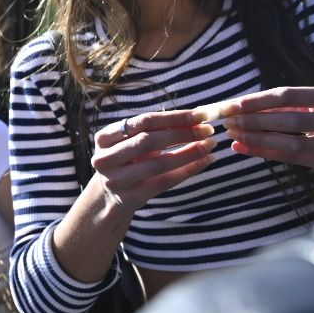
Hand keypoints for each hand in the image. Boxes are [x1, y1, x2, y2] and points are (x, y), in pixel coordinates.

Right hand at [89, 109, 215, 210]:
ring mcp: (116, 180)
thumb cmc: (127, 160)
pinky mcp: (131, 197)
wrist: (110, 195)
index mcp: (104, 137)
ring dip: (189, 153)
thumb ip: (156, 130)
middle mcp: (105, 158)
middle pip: (149, 141)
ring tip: (209, 145)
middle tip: (208, 129)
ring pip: (159, 164)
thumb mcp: (131, 141)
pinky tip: (205, 161)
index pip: (143, 121)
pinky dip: (188, 170)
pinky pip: (165, 182)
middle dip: (183, 133)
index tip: (200, 115)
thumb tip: (196, 117)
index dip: (174, 117)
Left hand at [219, 87, 313, 173]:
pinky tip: (242, 147)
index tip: (233, 105)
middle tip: (229, 120)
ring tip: (234, 134)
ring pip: (292, 143)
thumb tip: (240, 105)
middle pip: (292, 120)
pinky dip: (264, 152)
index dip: (260, 100)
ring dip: (259, 139)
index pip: (290, 96)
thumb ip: (283, 103)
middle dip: (256, 120)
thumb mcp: (313, 102)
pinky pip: (291, 158)